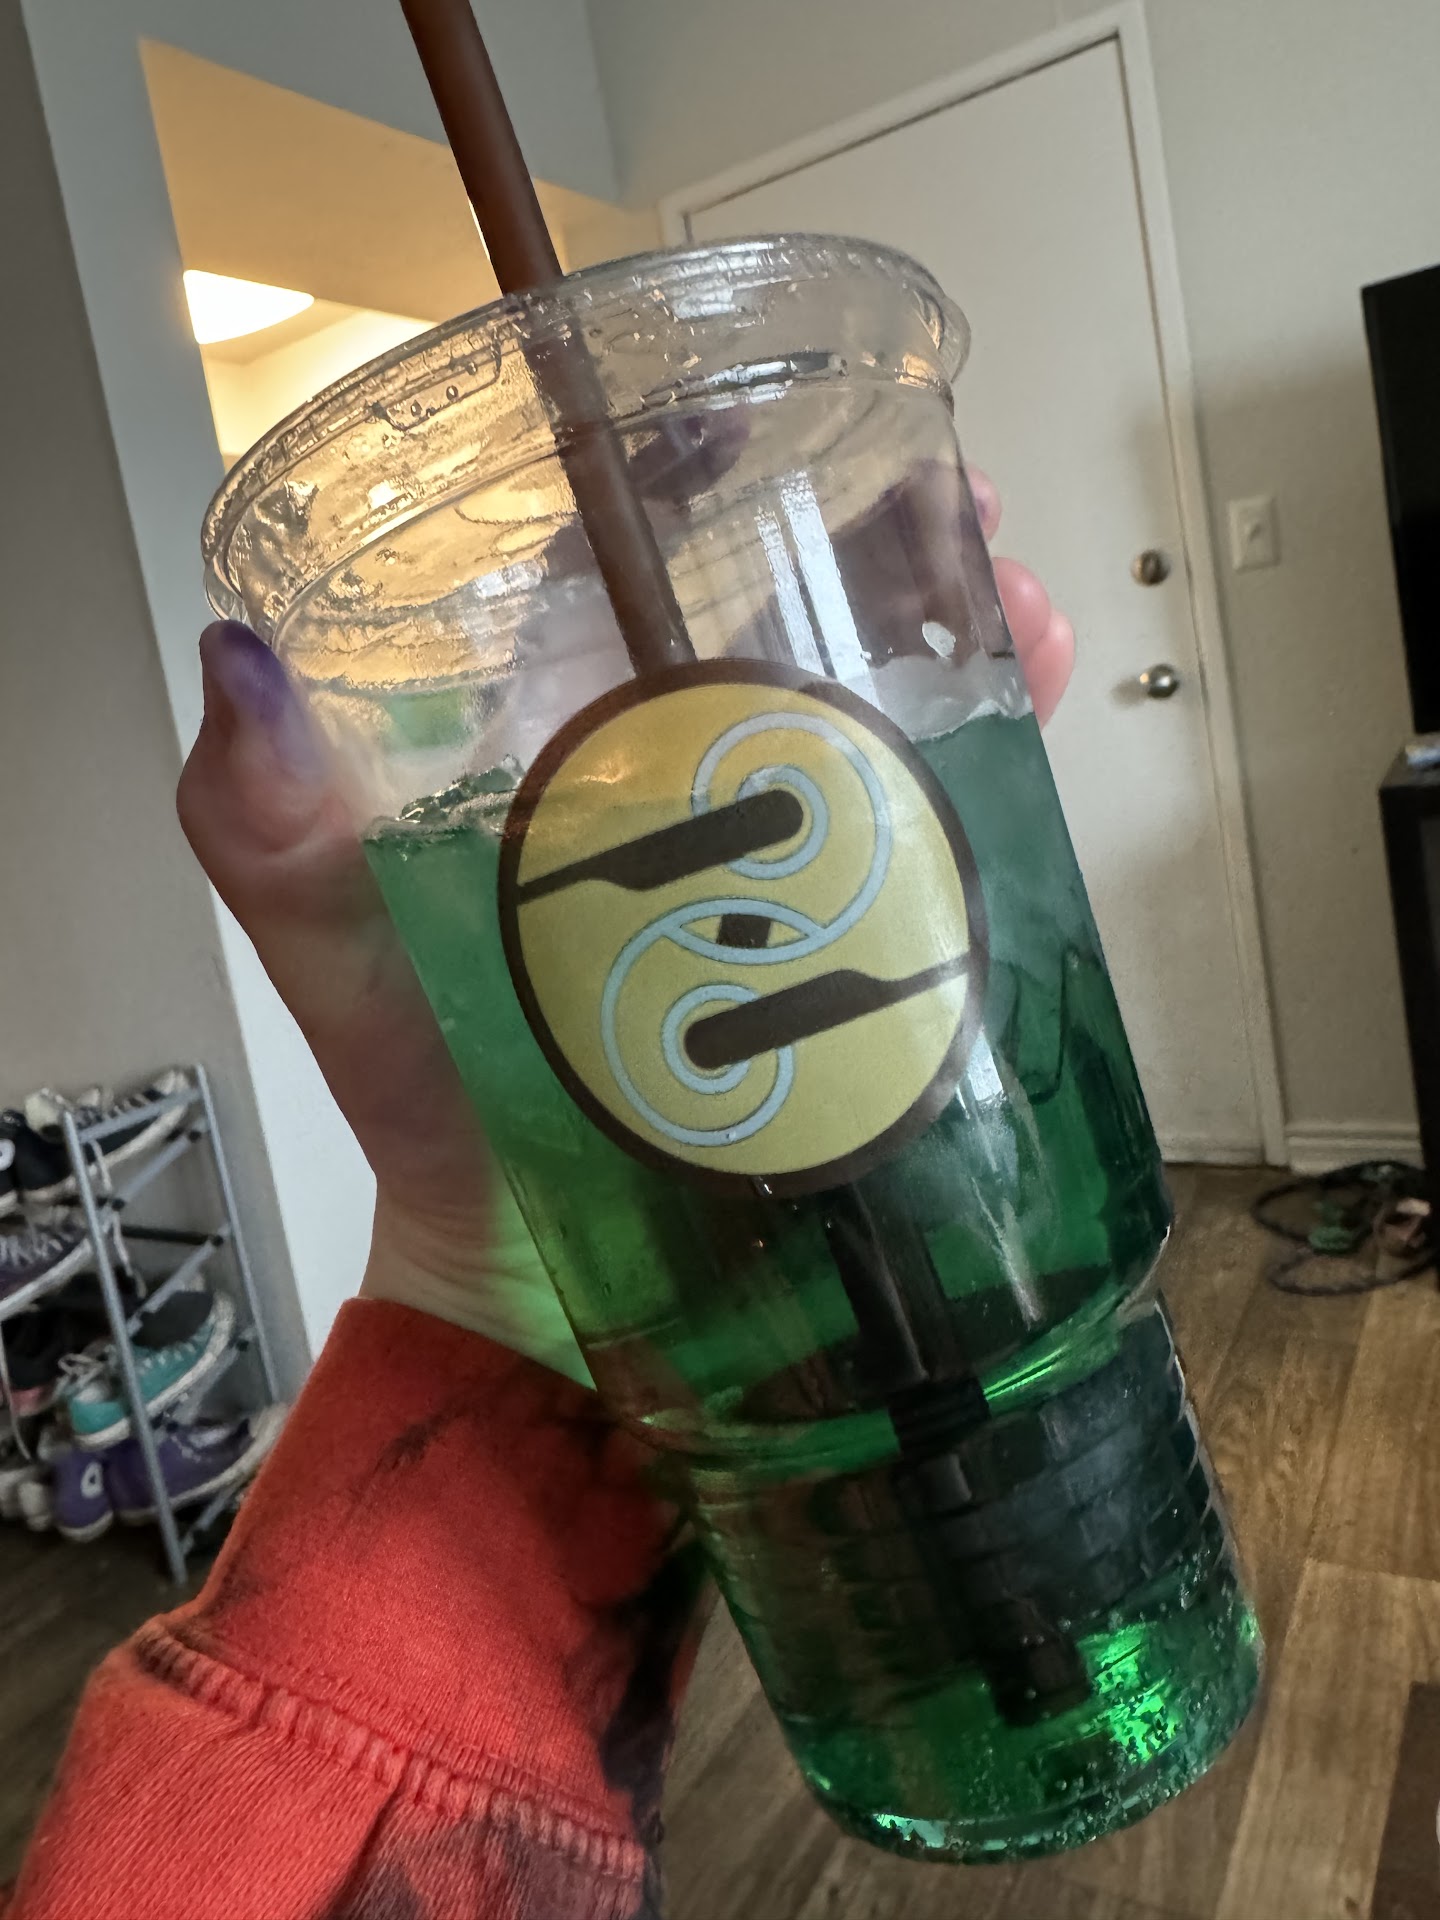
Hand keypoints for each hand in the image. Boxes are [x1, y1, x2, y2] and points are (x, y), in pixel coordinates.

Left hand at [176, 473, 1074, 1368]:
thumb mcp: (341, 968)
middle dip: (866, 537)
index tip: (751, 417)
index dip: (674, 474)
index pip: (609, 564)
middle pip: (774, 610)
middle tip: (947, 511)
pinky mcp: (848, 934)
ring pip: (870, 696)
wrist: (555, 1283)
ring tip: (1015, 603)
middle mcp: (665, 776)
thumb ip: (269, 840)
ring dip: (952, 628)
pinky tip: (1036, 698)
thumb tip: (237, 662)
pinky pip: (929, 817)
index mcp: (545, 746)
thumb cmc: (441, 1118)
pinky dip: (990, 749)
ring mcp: (768, 854)